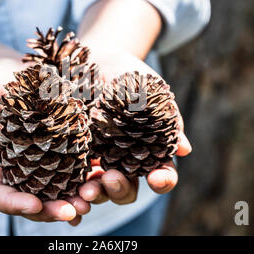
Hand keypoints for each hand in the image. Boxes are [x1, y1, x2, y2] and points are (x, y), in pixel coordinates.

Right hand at [0, 47, 89, 225]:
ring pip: (54, 191)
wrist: (6, 74)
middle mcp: (16, 171)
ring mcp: (38, 163)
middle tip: (72, 211)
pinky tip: (101, 179)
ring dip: (72, 199)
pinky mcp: (58, 149)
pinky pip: (71, 168)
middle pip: (30, 201)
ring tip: (90, 200)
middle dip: (50, 210)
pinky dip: (84, 177)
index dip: (14, 204)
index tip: (34, 203)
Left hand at [78, 50, 191, 204]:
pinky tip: (68, 186)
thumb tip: (185, 149)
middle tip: (112, 178)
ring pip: (99, 188)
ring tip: (87, 189)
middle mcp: (125, 162)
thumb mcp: (152, 91)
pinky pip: (73, 175)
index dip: (162, 180)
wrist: (99, 61)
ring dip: (96, 193)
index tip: (156, 178)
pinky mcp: (75, 153)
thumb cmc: (132, 76)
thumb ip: (167, 118)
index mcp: (150, 151)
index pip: (161, 174)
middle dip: (121, 189)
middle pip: (127, 189)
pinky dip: (72, 184)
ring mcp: (99, 159)